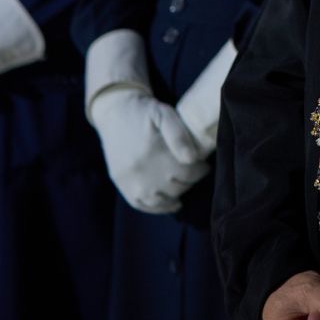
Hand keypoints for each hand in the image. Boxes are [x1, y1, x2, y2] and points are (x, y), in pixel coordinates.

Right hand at [91, 87, 208, 213]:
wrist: (114, 112)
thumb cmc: (144, 112)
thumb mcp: (164, 114)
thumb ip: (179, 135)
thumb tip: (191, 158)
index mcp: (153, 152)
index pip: (186, 173)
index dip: (200, 171)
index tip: (204, 165)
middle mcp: (139, 170)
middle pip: (174, 187)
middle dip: (189, 181)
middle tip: (195, 172)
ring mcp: (128, 179)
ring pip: (159, 200)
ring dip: (176, 196)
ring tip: (183, 185)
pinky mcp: (120, 183)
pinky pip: (140, 204)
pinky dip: (158, 208)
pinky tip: (172, 203)